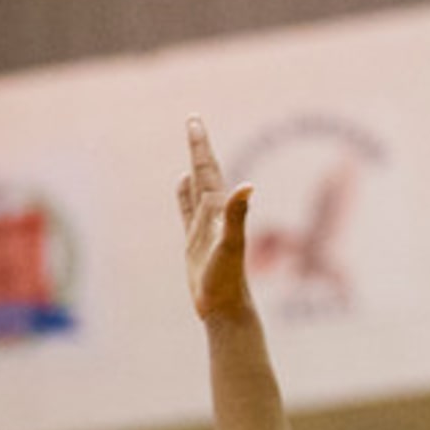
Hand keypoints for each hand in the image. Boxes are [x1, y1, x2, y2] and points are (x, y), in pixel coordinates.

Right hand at [177, 115, 256, 327]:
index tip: (194, 121)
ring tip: (193, 148)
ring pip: (197, 188)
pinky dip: (183, 193)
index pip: (208, 170)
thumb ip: (238, 215)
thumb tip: (247, 186)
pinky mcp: (195, 240)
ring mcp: (204, 226)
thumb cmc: (227, 280)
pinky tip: (182, 183)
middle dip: (198, 147)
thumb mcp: (231, 245)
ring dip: (194, 167)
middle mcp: (214, 213)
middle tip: (193, 122)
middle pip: (204, 172)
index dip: (200, 146)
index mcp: (219, 210)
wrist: (225, 307)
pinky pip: (187, 209)